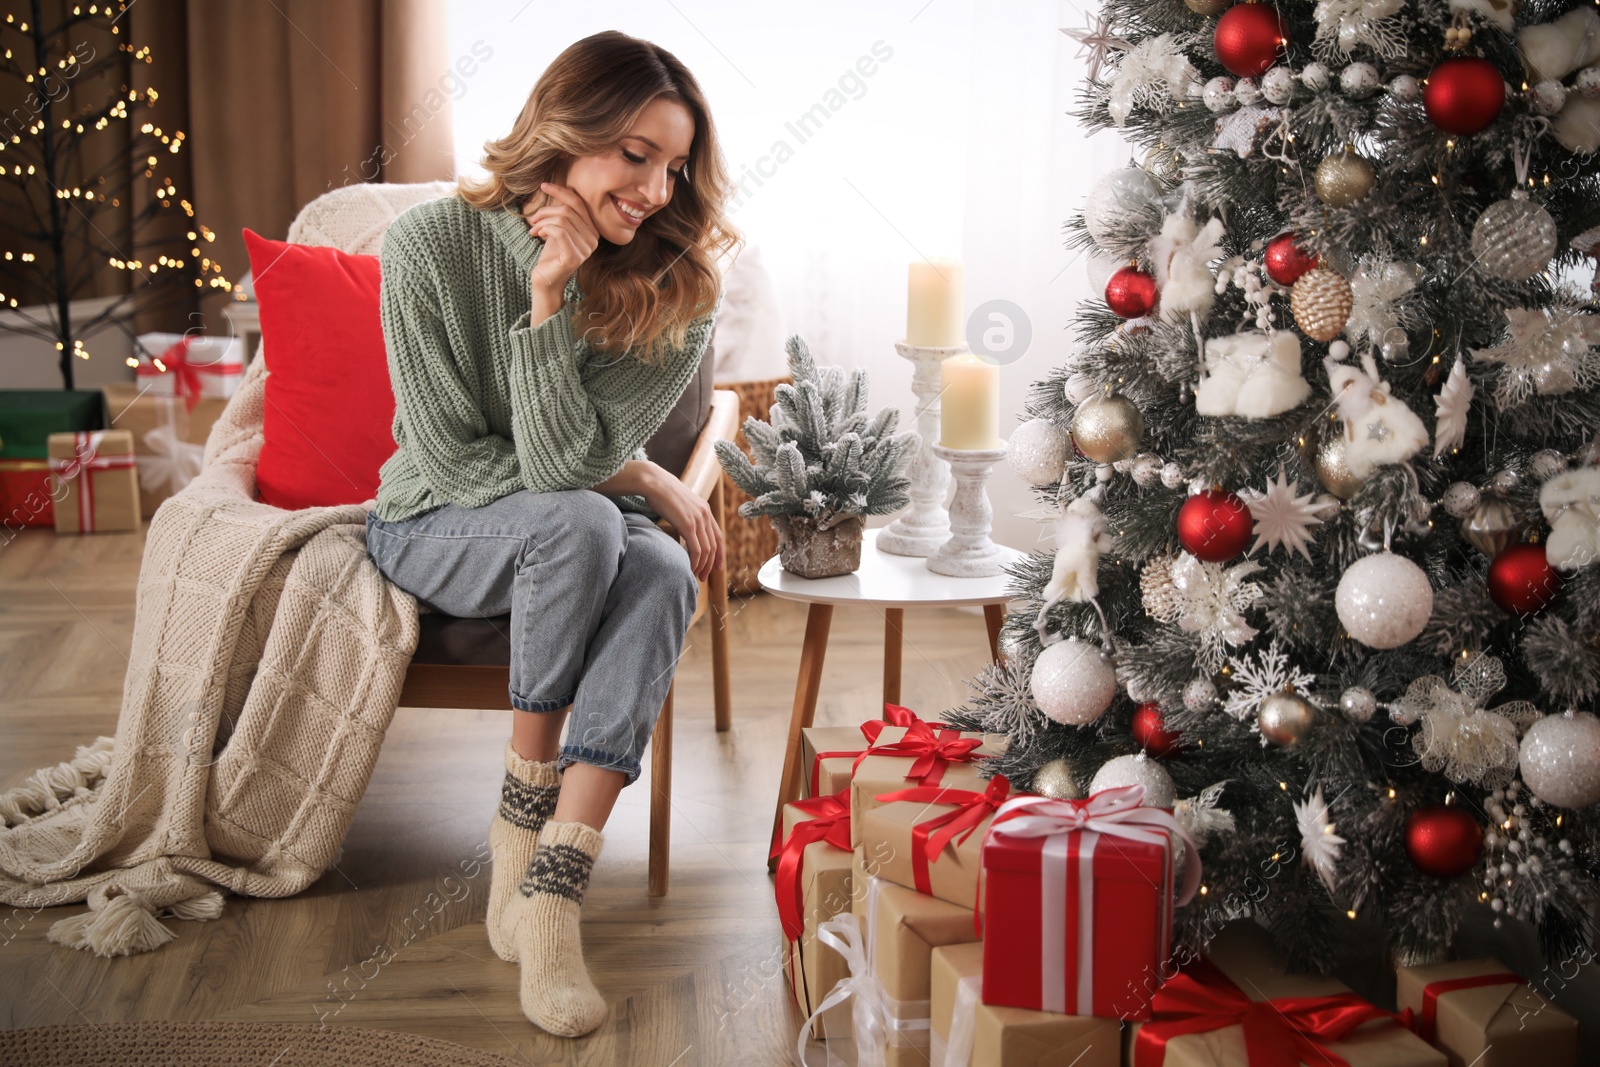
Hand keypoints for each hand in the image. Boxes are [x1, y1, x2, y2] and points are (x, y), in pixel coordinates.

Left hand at [523, 182, 598, 314]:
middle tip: (533, 219)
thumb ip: (563, 213)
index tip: (544, 185)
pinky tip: (537, 234)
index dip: (561, 192)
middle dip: (546, 211)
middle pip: (568, 211)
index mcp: (593, 230)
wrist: (546, 280)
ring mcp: (586, 250)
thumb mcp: (558, 228)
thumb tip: (557, 188)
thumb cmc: (551, 254)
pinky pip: (559, 232)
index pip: (578, 203)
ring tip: (534, 228)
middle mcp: (594, 240)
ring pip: (562, 220)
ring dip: (542, 221)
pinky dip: (545, 229)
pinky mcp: (574, 257)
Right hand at [644, 469, 724, 582]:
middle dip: (711, 564)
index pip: (718, 537)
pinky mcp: (688, 525)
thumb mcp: (680, 505)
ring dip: (702, 566)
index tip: (718, 567)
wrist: (654, 482)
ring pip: (707, 550)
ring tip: (696, 576)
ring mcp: (698, 520)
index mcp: (705, 510)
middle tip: (703, 577)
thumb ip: (687, 516)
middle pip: (714, 546)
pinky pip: (696, 549)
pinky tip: (690, 568)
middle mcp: (705, 515)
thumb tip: (684, 528)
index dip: (720, 554)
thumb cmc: (662, 493)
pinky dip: (695, 562)